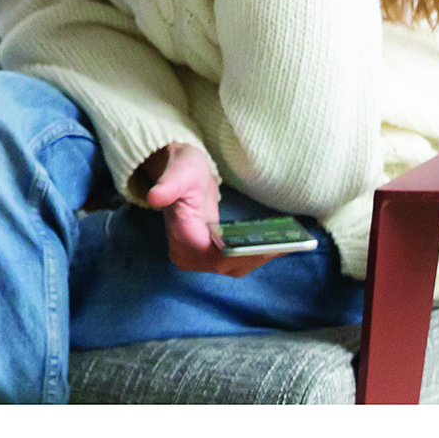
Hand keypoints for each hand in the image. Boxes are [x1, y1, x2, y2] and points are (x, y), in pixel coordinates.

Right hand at [133, 143, 276, 275]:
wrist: (182, 177)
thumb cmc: (183, 170)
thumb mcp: (179, 172)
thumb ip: (168, 185)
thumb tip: (154, 198)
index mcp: (180, 233)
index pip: (213, 256)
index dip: (240, 254)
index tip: (266, 247)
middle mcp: (184, 251)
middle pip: (224, 265)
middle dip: (252, 256)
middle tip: (284, 244)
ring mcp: (193, 257)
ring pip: (230, 267)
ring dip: (255, 258)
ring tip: (283, 245)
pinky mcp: (204, 256)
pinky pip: (230, 263)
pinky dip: (250, 257)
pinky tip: (272, 246)